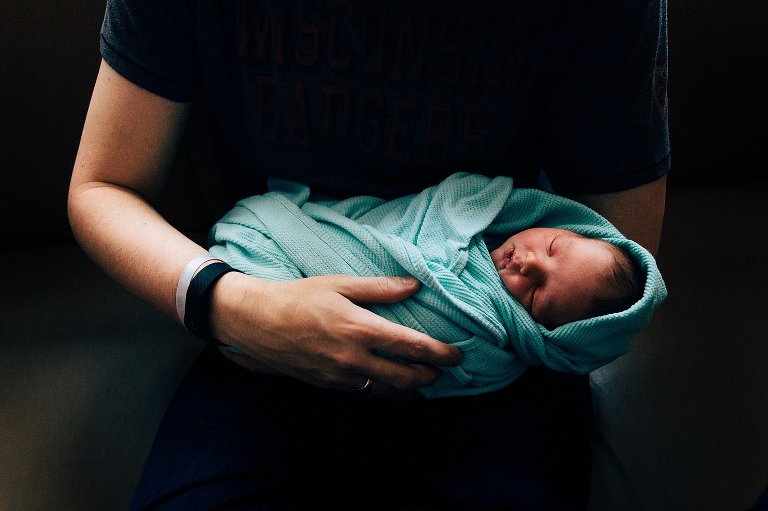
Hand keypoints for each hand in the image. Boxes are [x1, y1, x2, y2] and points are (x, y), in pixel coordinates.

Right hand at [209, 273, 462, 396]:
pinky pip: (367, 393)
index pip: (413, 347)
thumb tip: (414, 285)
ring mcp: (342, 376)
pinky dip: (387, 393)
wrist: (258, 322)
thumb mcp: (340, 284)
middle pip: (407, 377)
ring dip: (412, 389)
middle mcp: (355, 358)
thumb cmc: (299, 297)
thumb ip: (381, 288)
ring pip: (389, 391)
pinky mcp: (330, 385)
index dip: (441, 354)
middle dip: (432, 376)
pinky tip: (394, 388)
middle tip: (445, 369)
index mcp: (361, 329)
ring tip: (426, 382)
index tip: (458, 355)